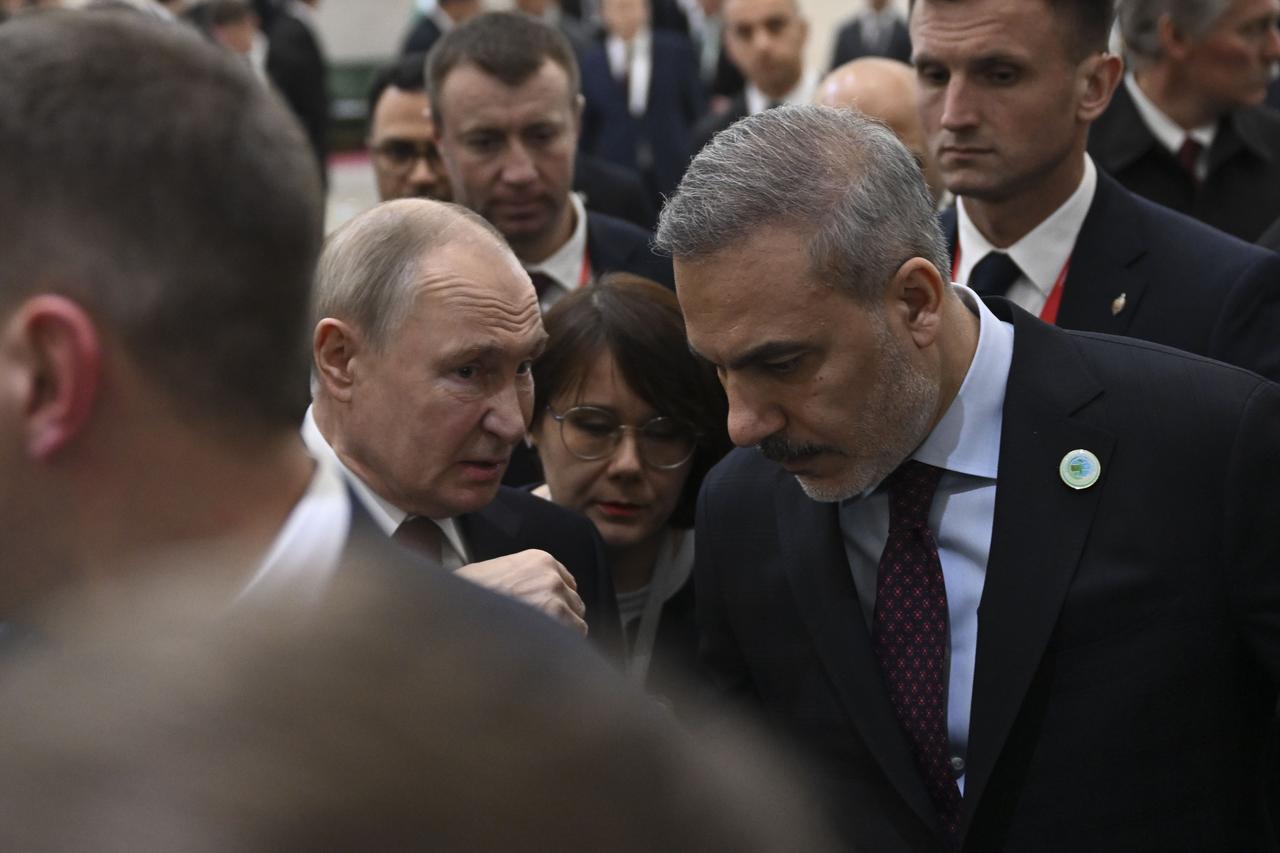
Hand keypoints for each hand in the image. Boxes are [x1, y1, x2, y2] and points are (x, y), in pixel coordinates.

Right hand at [456, 550, 587, 636]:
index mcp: (540, 560)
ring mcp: (556, 599)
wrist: (454, 615)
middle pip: (574, 603)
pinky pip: (575, 638)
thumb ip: (521, 577)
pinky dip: (561, 647)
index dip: (556, 602)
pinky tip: (539, 650)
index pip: (566, 583)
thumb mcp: (495, 571)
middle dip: (561, 618)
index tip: (544, 614)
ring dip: (561, 634)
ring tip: (535, 643)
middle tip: (536, 633)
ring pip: (577, 622)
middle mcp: (552, 576)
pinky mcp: (556, 622)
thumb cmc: (466, 597)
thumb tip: (531, 595)